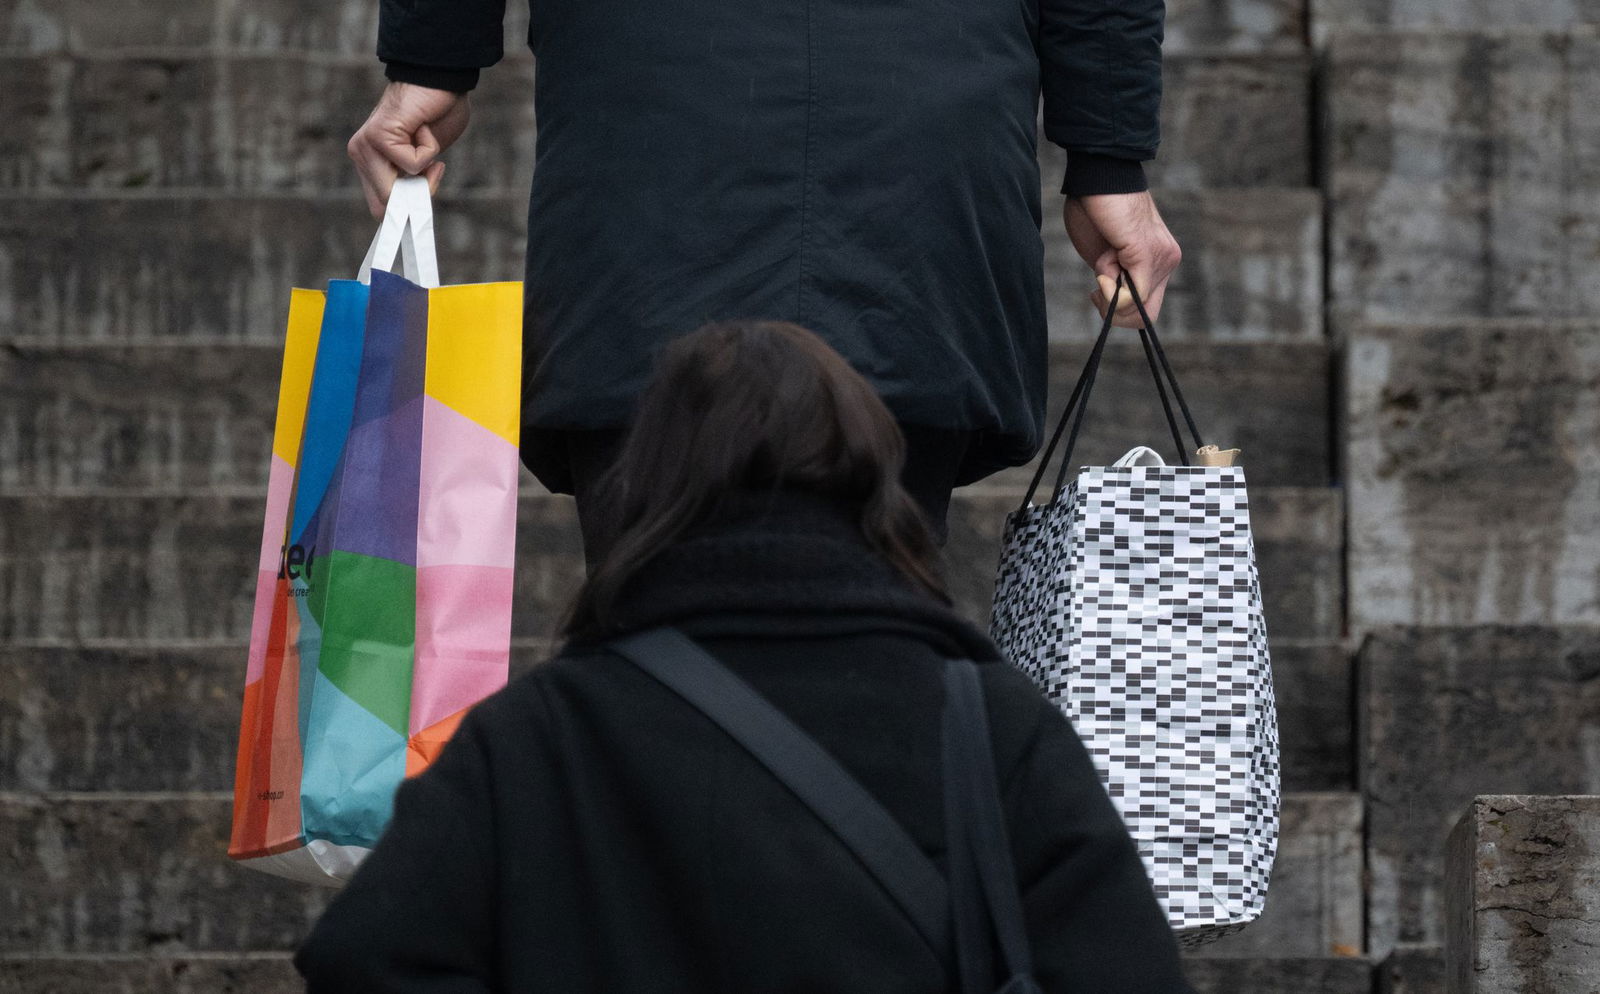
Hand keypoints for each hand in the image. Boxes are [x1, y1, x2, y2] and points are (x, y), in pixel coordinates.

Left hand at [348, 82, 471, 217]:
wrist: (439, 78)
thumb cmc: (437, 114)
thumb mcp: (426, 160)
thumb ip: (415, 181)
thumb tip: (414, 206)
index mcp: (368, 161)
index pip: (378, 206)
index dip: (404, 210)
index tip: (423, 200)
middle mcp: (360, 154)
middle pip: (384, 206)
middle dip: (417, 194)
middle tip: (433, 167)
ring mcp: (366, 146)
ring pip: (396, 190)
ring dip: (425, 170)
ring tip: (423, 138)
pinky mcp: (378, 137)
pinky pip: (413, 164)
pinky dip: (429, 149)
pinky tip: (422, 126)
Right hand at [1063, 191, 1181, 327]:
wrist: (1099, 176)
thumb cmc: (1095, 209)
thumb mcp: (1103, 255)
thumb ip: (1113, 278)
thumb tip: (1113, 298)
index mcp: (1158, 260)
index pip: (1148, 307)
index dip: (1119, 310)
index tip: (1098, 289)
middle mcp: (1168, 261)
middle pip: (1146, 315)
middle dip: (1114, 310)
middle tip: (1096, 287)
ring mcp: (1163, 259)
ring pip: (1135, 308)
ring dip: (1108, 289)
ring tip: (1105, 255)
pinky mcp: (1149, 255)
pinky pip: (1129, 296)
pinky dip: (1109, 286)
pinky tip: (1107, 256)